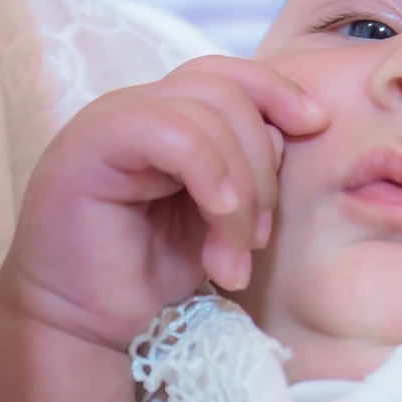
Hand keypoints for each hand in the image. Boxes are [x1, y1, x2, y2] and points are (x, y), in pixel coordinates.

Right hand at [0, 56, 326, 349]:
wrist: (85, 327)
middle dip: (263, 168)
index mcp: (166, 116)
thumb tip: (304, 124)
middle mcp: (137, 108)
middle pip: (228, 91)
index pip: (230, 74)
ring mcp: (109, 121)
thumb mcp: (217, 215)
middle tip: (258, 240)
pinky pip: (171, 133)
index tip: (316, 127)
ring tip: (230, 258)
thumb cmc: (148, 276)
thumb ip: (248, 166)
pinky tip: (216, 226)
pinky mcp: (88, 146)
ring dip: (240, 193)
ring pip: (206, 112)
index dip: (278, 91)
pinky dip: (210, 175)